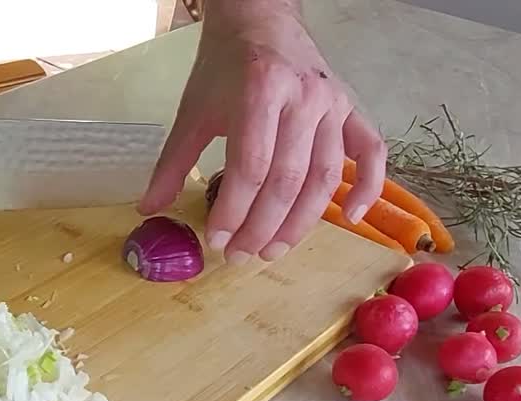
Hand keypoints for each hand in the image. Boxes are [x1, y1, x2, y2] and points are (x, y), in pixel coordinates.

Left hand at [138, 0, 386, 263]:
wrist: (261, 18)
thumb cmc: (225, 67)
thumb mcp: (192, 110)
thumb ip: (173, 163)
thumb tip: (148, 210)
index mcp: (260, 91)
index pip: (251, 167)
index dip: (234, 211)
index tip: (216, 240)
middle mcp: (304, 98)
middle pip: (288, 179)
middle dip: (263, 226)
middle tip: (241, 256)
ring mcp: (333, 104)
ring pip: (326, 177)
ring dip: (301, 222)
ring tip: (274, 250)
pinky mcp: (352, 109)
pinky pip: (372, 151)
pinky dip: (369, 187)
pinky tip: (351, 218)